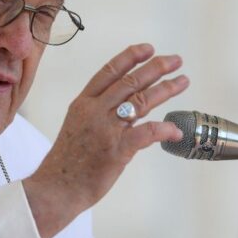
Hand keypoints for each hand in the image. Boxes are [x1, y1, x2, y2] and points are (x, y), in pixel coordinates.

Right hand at [24, 43, 188, 237]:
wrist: (55, 189)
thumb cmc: (66, 164)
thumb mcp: (76, 128)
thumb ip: (98, 116)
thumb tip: (125, 112)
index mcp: (83, 104)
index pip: (109, 72)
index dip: (130, 57)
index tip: (148, 48)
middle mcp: (94, 111)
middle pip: (130, 82)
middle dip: (156, 68)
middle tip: (175, 60)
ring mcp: (106, 130)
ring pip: (141, 101)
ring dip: (165, 90)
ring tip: (182, 81)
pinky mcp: (117, 150)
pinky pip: (146, 133)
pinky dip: (164, 130)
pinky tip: (176, 130)